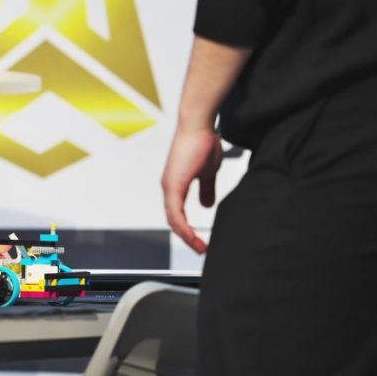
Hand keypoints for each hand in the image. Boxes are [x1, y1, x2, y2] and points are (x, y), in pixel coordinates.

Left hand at [161, 124, 222, 254]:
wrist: (198, 125)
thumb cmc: (202, 143)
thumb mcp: (207, 172)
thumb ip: (206, 189)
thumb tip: (206, 205)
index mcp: (175, 185)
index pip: (177, 214)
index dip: (187, 230)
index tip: (200, 242)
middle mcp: (169, 187)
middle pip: (174, 221)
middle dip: (187, 238)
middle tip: (200, 250)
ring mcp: (169, 186)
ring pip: (173, 219)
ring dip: (186, 236)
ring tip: (199, 247)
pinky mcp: (173, 184)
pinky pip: (175, 212)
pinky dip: (183, 227)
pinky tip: (192, 236)